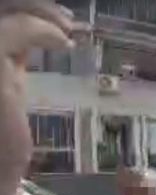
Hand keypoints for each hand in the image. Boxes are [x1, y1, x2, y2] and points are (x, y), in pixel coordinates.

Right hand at [0, 2, 77, 194]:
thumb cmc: (0, 140)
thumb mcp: (6, 86)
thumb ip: (13, 58)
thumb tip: (36, 32)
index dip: (18, 9)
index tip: (56, 19)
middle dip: (29, 5)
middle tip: (66, 20)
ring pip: (1, 11)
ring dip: (38, 12)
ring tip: (68, 29)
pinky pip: (16, 30)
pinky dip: (43, 29)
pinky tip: (64, 42)